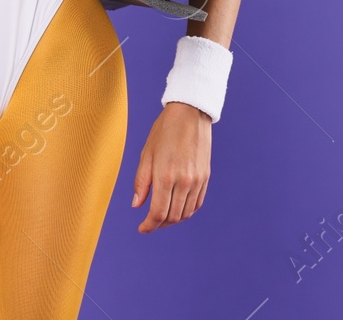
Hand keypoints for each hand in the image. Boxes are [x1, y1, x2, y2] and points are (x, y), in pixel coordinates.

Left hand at [130, 101, 211, 232]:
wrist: (190, 113)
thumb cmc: (164, 131)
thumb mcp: (146, 154)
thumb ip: (141, 182)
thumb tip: (136, 205)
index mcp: (166, 175)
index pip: (158, 213)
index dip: (149, 225)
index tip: (142, 228)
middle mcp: (184, 181)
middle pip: (173, 216)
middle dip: (159, 224)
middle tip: (150, 223)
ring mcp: (197, 180)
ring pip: (186, 213)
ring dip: (173, 219)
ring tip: (162, 216)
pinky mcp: (206, 177)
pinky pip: (197, 203)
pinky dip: (187, 211)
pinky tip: (177, 207)